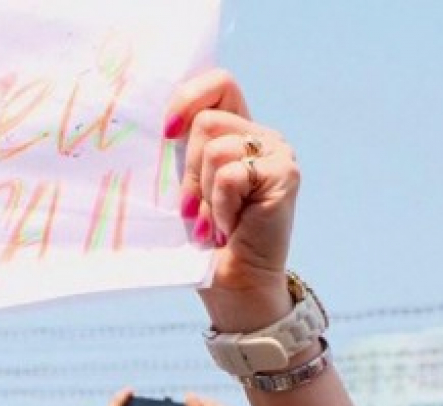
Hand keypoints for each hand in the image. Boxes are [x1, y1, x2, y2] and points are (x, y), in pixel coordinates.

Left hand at [165, 71, 299, 330]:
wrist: (233, 286)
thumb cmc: (205, 244)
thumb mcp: (187, 189)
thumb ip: (182, 153)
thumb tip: (158, 126)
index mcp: (239, 133)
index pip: (219, 83)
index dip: (188, 98)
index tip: (167, 133)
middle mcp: (262, 137)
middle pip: (207, 121)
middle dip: (189, 172)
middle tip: (197, 212)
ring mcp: (277, 153)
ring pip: (216, 147)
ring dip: (204, 194)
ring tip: (216, 224)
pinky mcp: (284, 174)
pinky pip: (230, 174)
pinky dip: (220, 206)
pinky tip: (232, 228)